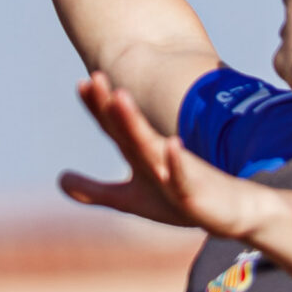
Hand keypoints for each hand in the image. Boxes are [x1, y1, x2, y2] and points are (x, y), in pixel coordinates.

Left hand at [59, 74, 280, 240]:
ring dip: (135, 123)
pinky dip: (177, 162)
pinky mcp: (196, 191)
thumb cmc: (178, 202)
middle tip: (94, 78)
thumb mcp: (131, 199)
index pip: (115, 126)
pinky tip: (171, 146)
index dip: (98, 106)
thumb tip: (60, 179)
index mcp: (141, 154)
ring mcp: (175, 171)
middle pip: (129, 128)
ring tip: (119, 97)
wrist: (231, 213)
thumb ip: (95, 190)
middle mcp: (157, 156)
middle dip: (112, 105)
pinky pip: (184, 176)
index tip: (81, 82)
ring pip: (151, 145)